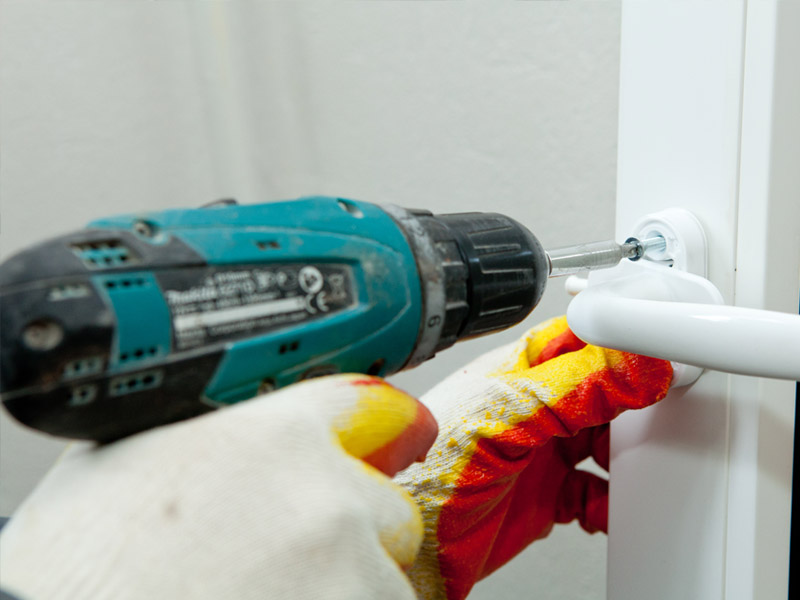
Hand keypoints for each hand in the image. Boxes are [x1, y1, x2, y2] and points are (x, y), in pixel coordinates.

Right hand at [0, 375, 436, 599]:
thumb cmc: (78, 572)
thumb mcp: (129, 463)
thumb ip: (210, 437)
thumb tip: (238, 433)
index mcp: (271, 438)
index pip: (371, 407)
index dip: (385, 426)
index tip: (404, 434)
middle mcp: (326, 501)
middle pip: (385, 503)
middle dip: (353, 530)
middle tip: (286, 562)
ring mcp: (351, 576)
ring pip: (386, 575)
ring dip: (347, 588)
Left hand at [396, 316, 672, 599]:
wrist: (412, 550)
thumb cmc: (427, 475)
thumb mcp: (505, 418)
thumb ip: (573, 390)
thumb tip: (637, 364)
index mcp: (516, 373)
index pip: (580, 338)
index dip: (623, 338)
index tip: (668, 350)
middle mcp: (529, 409)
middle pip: (601, 391)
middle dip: (634, 401)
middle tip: (666, 411)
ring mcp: (538, 454)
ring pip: (602, 442)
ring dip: (627, 455)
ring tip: (642, 464)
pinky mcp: (544, 497)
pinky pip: (594, 492)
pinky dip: (612, 500)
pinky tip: (610, 507)